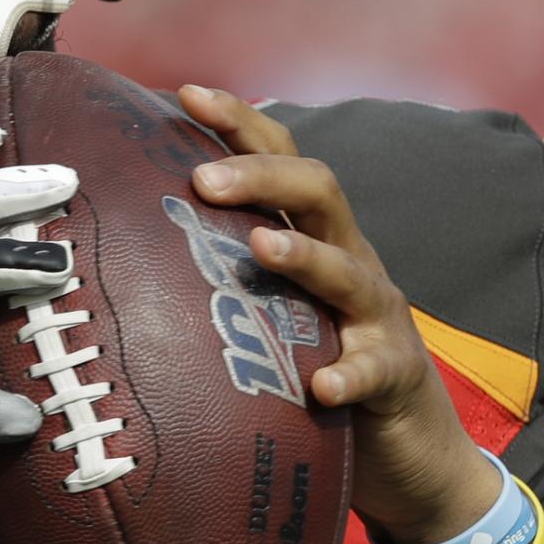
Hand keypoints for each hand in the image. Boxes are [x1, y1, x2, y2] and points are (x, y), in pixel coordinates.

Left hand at [180, 86, 505, 543]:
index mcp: (316, 237)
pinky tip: (321, 385)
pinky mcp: (395, 375)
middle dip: (261, 177)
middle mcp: (351, 261)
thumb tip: (134, 248)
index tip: (186, 95)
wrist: (409, 448)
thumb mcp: (276, 309)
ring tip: (261, 247)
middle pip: (318, 192)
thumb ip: (226, 274)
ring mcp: (377, 317)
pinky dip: (348, 373)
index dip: (240, 123)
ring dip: (304, 256)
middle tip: (201, 179)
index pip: (281, 161)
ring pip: (348, 271)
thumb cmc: (323, 364)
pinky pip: (373, 369)